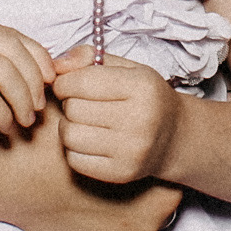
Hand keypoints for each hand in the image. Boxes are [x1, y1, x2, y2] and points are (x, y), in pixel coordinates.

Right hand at [0, 14, 56, 146]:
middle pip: (13, 50)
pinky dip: (3, 117)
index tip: (49, 84)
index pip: (12, 35)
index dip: (38, 59)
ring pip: (5, 73)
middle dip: (34, 81)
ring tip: (25, 120)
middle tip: (37, 107)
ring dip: (22, 101)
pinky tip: (4, 129)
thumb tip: (46, 70)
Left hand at [51, 46, 182, 185]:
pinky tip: (89, 140)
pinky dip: (74, 149)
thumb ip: (90, 58)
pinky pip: (74, 160)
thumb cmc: (146, 97)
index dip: (64, 82)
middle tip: (80, 103)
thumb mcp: (128, 68)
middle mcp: (140, 120)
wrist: (175, 137)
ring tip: (83, 121)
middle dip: (69, 103)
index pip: (82, 82)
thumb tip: (55, 65)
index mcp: (142, 87)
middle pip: (73, 109)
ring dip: (68, 126)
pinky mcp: (121, 173)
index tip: (67, 84)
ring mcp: (131, 150)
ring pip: (69, 136)